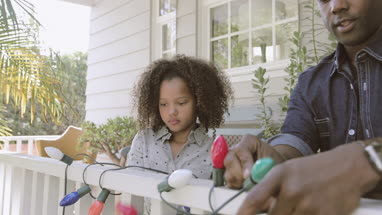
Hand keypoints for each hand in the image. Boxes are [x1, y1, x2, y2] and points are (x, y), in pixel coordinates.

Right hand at [224, 135, 284, 188]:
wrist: (272, 166)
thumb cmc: (273, 161)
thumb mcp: (273, 161)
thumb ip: (265, 167)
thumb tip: (255, 177)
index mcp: (248, 141)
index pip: (241, 149)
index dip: (244, 163)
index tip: (248, 175)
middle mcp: (236, 149)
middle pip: (229, 161)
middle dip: (238, 174)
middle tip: (249, 182)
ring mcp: (230, 161)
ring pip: (228, 173)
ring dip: (238, 182)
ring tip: (250, 184)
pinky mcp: (229, 172)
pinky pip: (228, 182)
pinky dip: (237, 186)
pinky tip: (246, 185)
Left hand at [237, 143, 380, 214]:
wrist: (349, 167)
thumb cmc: (316, 168)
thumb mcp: (289, 169)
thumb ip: (272, 188)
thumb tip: (260, 207)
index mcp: (280, 175)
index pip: (255, 198)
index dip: (243, 213)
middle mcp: (292, 190)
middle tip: (287, 207)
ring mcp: (309, 205)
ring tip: (304, 203)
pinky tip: (314, 208)